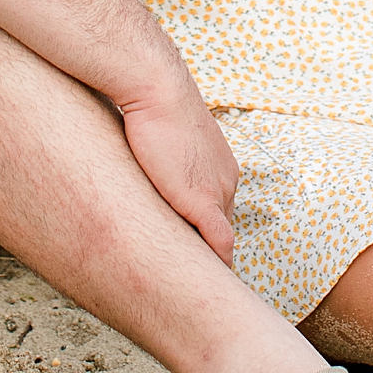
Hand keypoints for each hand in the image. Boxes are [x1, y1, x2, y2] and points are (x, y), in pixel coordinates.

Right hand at [114, 72, 238, 264]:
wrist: (157, 90)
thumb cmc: (152, 103)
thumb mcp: (163, 134)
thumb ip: (163, 156)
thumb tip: (145, 161)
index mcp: (220, 167)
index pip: (218, 208)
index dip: (202, 230)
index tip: (189, 246)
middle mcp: (227, 181)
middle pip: (222, 226)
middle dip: (206, 248)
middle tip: (190, 273)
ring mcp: (218, 192)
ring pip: (220, 239)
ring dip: (207, 258)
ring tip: (189, 282)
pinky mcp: (203, 202)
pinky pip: (219, 244)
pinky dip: (215, 264)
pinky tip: (197, 282)